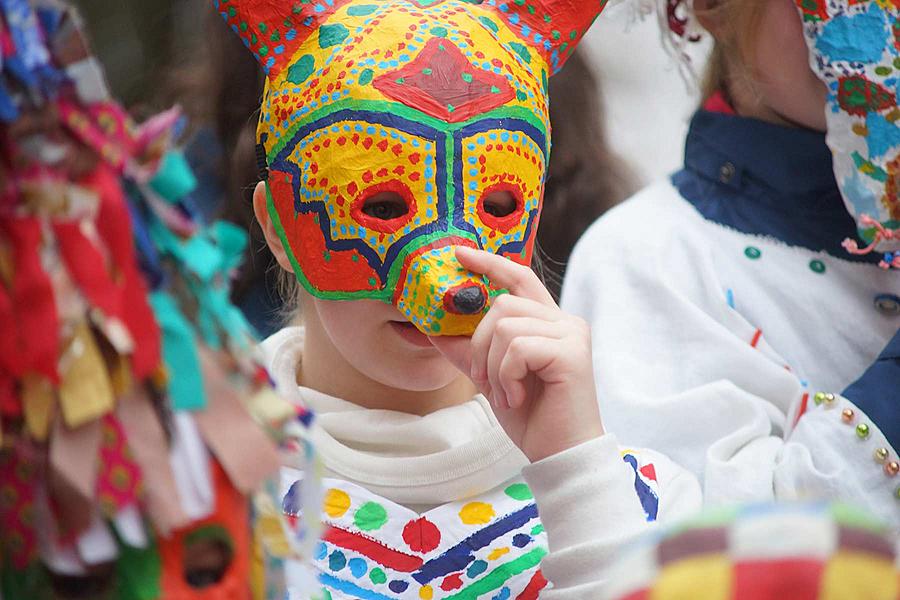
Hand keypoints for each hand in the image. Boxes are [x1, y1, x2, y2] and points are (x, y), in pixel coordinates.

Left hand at [431, 247, 603, 462]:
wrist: (558, 454)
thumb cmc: (531, 416)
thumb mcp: (490, 376)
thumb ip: (468, 349)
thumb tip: (431, 326)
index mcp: (548, 322)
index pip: (518, 278)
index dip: (490, 263)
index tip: (460, 254)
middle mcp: (565, 322)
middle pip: (502, 304)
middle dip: (479, 343)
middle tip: (484, 380)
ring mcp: (571, 335)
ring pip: (505, 325)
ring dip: (492, 365)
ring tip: (505, 393)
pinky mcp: (572, 352)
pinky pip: (517, 348)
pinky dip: (505, 376)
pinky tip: (517, 397)